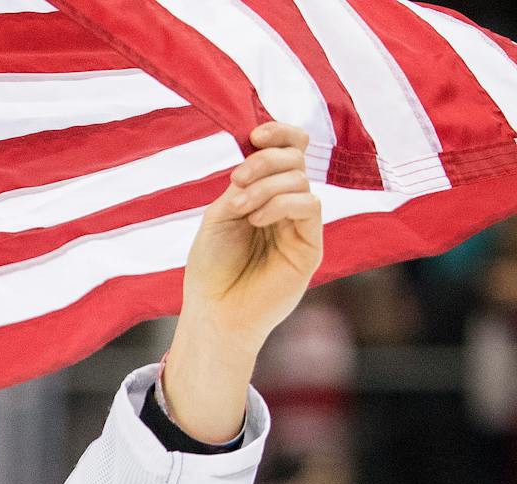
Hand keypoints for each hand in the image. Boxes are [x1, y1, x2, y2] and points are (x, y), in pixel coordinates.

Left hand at [159, 124, 324, 443]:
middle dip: (266, 160)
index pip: (288, 151)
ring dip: (267, 186)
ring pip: (300, 180)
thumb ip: (242, 184)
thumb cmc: (212, 266)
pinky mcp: (311, 245)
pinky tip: (257, 219)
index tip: (254, 134)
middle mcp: (286, 205)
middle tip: (238, 178)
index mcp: (265, 193)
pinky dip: (281, 203)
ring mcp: (301, 225)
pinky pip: (309, 206)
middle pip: (295, 160)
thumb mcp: (219, 216)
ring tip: (240, 210)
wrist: (214, 311)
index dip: (279, 134)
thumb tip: (260, 151)